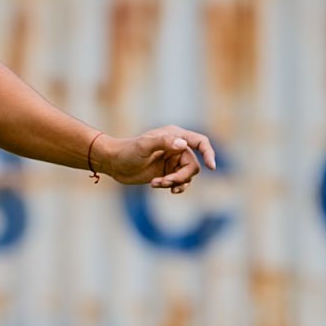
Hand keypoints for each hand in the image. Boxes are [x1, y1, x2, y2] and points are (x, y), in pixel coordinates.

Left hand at [99, 126, 215, 192]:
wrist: (113, 163)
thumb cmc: (127, 151)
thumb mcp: (144, 145)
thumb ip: (163, 142)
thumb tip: (182, 145)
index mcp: (175, 136)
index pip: (200, 142)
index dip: (209, 153)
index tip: (211, 167)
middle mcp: (177, 148)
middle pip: (193, 166)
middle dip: (180, 177)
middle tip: (165, 182)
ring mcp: (173, 161)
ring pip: (186, 176)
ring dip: (175, 183)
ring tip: (157, 184)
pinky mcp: (167, 173)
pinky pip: (180, 182)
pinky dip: (175, 187)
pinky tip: (164, 188)